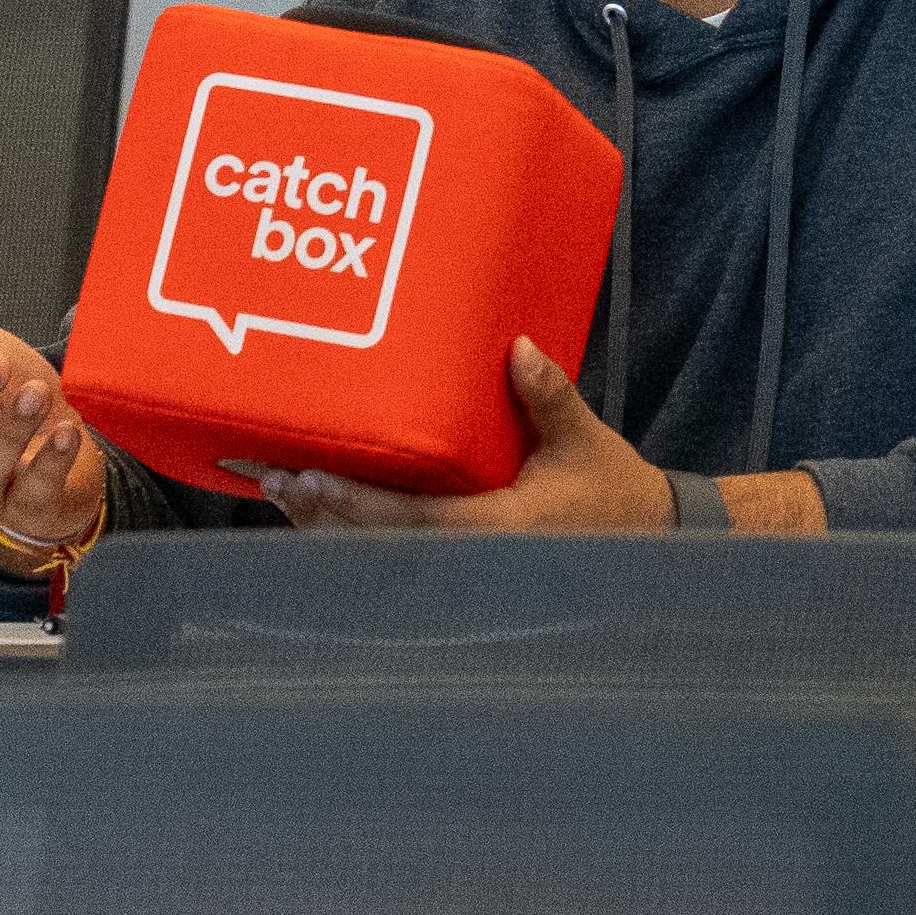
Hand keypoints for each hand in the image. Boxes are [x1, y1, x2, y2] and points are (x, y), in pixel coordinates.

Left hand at [254, 342, 682, 534]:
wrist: (645, 540)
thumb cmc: (612, 490)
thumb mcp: (584, 441)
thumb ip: (548, 397)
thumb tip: (519, 348)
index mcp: (500, 529)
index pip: (411, 522)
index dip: (354, 504)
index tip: (308, 476)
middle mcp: (470, 558)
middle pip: (376, 543)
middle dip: (320, 511)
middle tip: (270, 474)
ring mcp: (461, 566)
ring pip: (377, 551)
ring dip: (324, 522)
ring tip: (274, 485)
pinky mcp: (458, 559)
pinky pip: (394, 548)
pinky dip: (350, 527)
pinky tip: (314, 504)